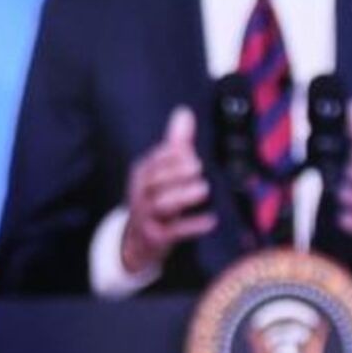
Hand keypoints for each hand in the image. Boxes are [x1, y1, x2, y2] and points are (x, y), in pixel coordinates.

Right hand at [119, 106, 215, 274]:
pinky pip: (173, 231)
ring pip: (161, 204)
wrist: (140, 241)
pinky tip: (211, 220)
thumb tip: (184, 111)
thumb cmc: (156, 199)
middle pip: (155, 181)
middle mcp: (140, 193)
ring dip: (183, 196)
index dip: (169, 156)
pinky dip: (192, 225)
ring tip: (205, 189)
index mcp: (142, 174)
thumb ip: (175, 143)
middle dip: (176, 173)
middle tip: (199, 167)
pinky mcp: (155, 237)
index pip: (153, 161)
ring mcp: (145, 216)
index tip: (189, 152)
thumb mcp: (163, 172)